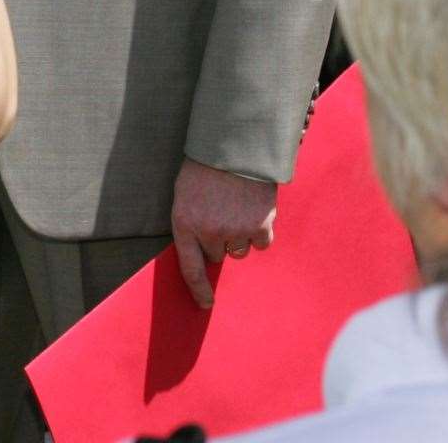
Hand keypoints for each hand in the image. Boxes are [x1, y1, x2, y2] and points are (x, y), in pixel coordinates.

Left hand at [170, 158, 277, 308]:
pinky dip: (261, 230)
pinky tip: (256, 209)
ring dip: (240, 235)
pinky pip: (261, 243)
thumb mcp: (186, 191)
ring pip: (240, 250)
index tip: (206, 304)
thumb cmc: (207, 165)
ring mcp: (235, 231)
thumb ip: (192, 221)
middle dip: (220, 239)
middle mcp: (209, 232)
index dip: (198, 289)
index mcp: (185, 222)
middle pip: (218, 255)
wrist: (236, 143)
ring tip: (238, 206)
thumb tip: (203, 251)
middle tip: (223, 212)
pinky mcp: (260, 226)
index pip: (190, 268)